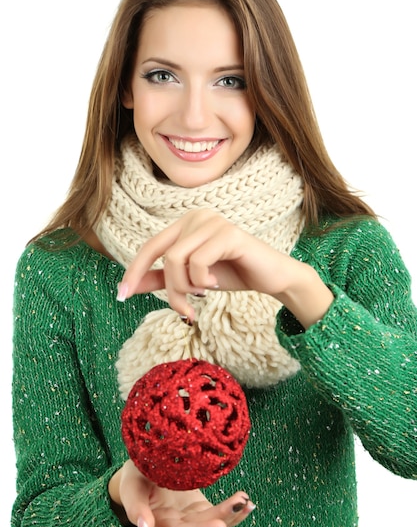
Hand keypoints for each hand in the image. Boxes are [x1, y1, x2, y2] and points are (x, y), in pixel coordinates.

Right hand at [109, 460, 254, 526]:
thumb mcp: (130, 488)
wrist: (138, 472)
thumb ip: (136, 508)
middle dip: (222, 518)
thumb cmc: (132, 478)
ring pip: (212, 522)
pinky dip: (232, 510)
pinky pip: (217, 514)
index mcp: (157, 525)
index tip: (219, 525)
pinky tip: (247, 503)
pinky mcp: (198, 508)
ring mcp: (188, 518)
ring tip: (247, 501)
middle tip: (239, 504)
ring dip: (231, 514)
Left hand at [117, 209, 333, 327]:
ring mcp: (213, 222)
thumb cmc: (233, 273)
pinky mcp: (229, 234)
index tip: (122, 294)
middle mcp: (197, 216)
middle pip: (163, 256)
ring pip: (177, 259)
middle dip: (170, 289)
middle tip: (185, 310)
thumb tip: (131, 286)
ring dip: (185, 288)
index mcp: (186, 223)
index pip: (150, 246)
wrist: (272, 278)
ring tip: (202, 296)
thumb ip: (163, 279)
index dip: (134, 271)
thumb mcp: (191, 279)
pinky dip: (202, 281)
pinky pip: (198, 261)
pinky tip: (216, 284)